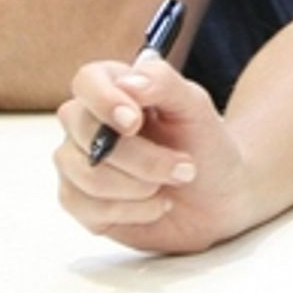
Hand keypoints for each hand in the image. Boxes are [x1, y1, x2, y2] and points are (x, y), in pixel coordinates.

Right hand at [54, 57, 253, 253]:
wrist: (215, 201)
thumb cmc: (203, 145)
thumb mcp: (196, 107)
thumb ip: (163, 83)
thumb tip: (128, 83)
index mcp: (114, 87)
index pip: (87, 81)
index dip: (104, 101)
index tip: (134, 122)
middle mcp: (88, 122)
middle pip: (85, 131)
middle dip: (141, 157)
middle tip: (183, 167)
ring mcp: (78, 163)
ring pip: (88, 174)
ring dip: (141, 186)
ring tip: (172, 182)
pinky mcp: (79, 202)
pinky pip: (90, 208)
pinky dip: (134, 210)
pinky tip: (155, 204)